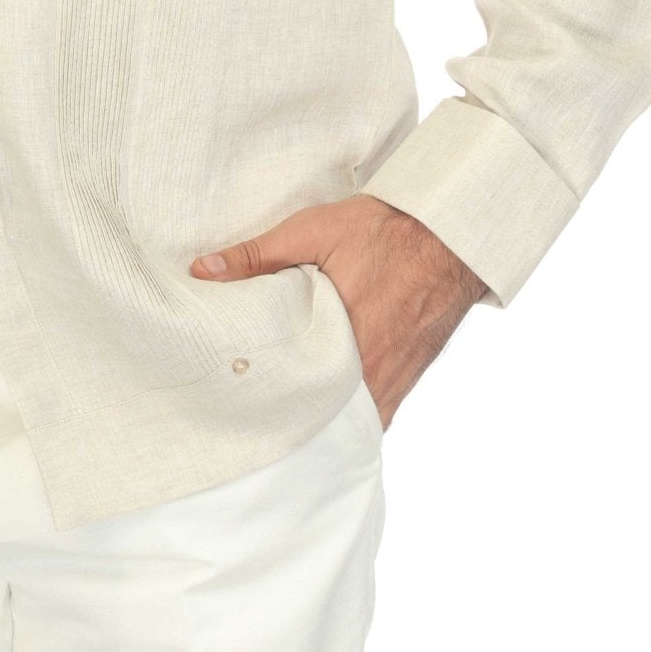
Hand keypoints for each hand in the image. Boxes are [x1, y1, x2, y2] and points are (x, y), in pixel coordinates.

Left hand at [188, 193, 488, 428]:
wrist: (448, 235)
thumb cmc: (382, 231)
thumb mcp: (312, 230)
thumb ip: (257, 254)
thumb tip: (202, 271)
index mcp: (344, 337)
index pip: (295, 393)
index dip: (264, 405)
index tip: (234, 408)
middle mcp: (373, 371)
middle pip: (322, 416)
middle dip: (289, 420)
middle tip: (250, 419)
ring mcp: (394, 380)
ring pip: (350, 420)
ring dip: (321, 421)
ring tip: (281, 419)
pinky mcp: (408, 378)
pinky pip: (374, 413)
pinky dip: (350, 415)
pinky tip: (324, 410)